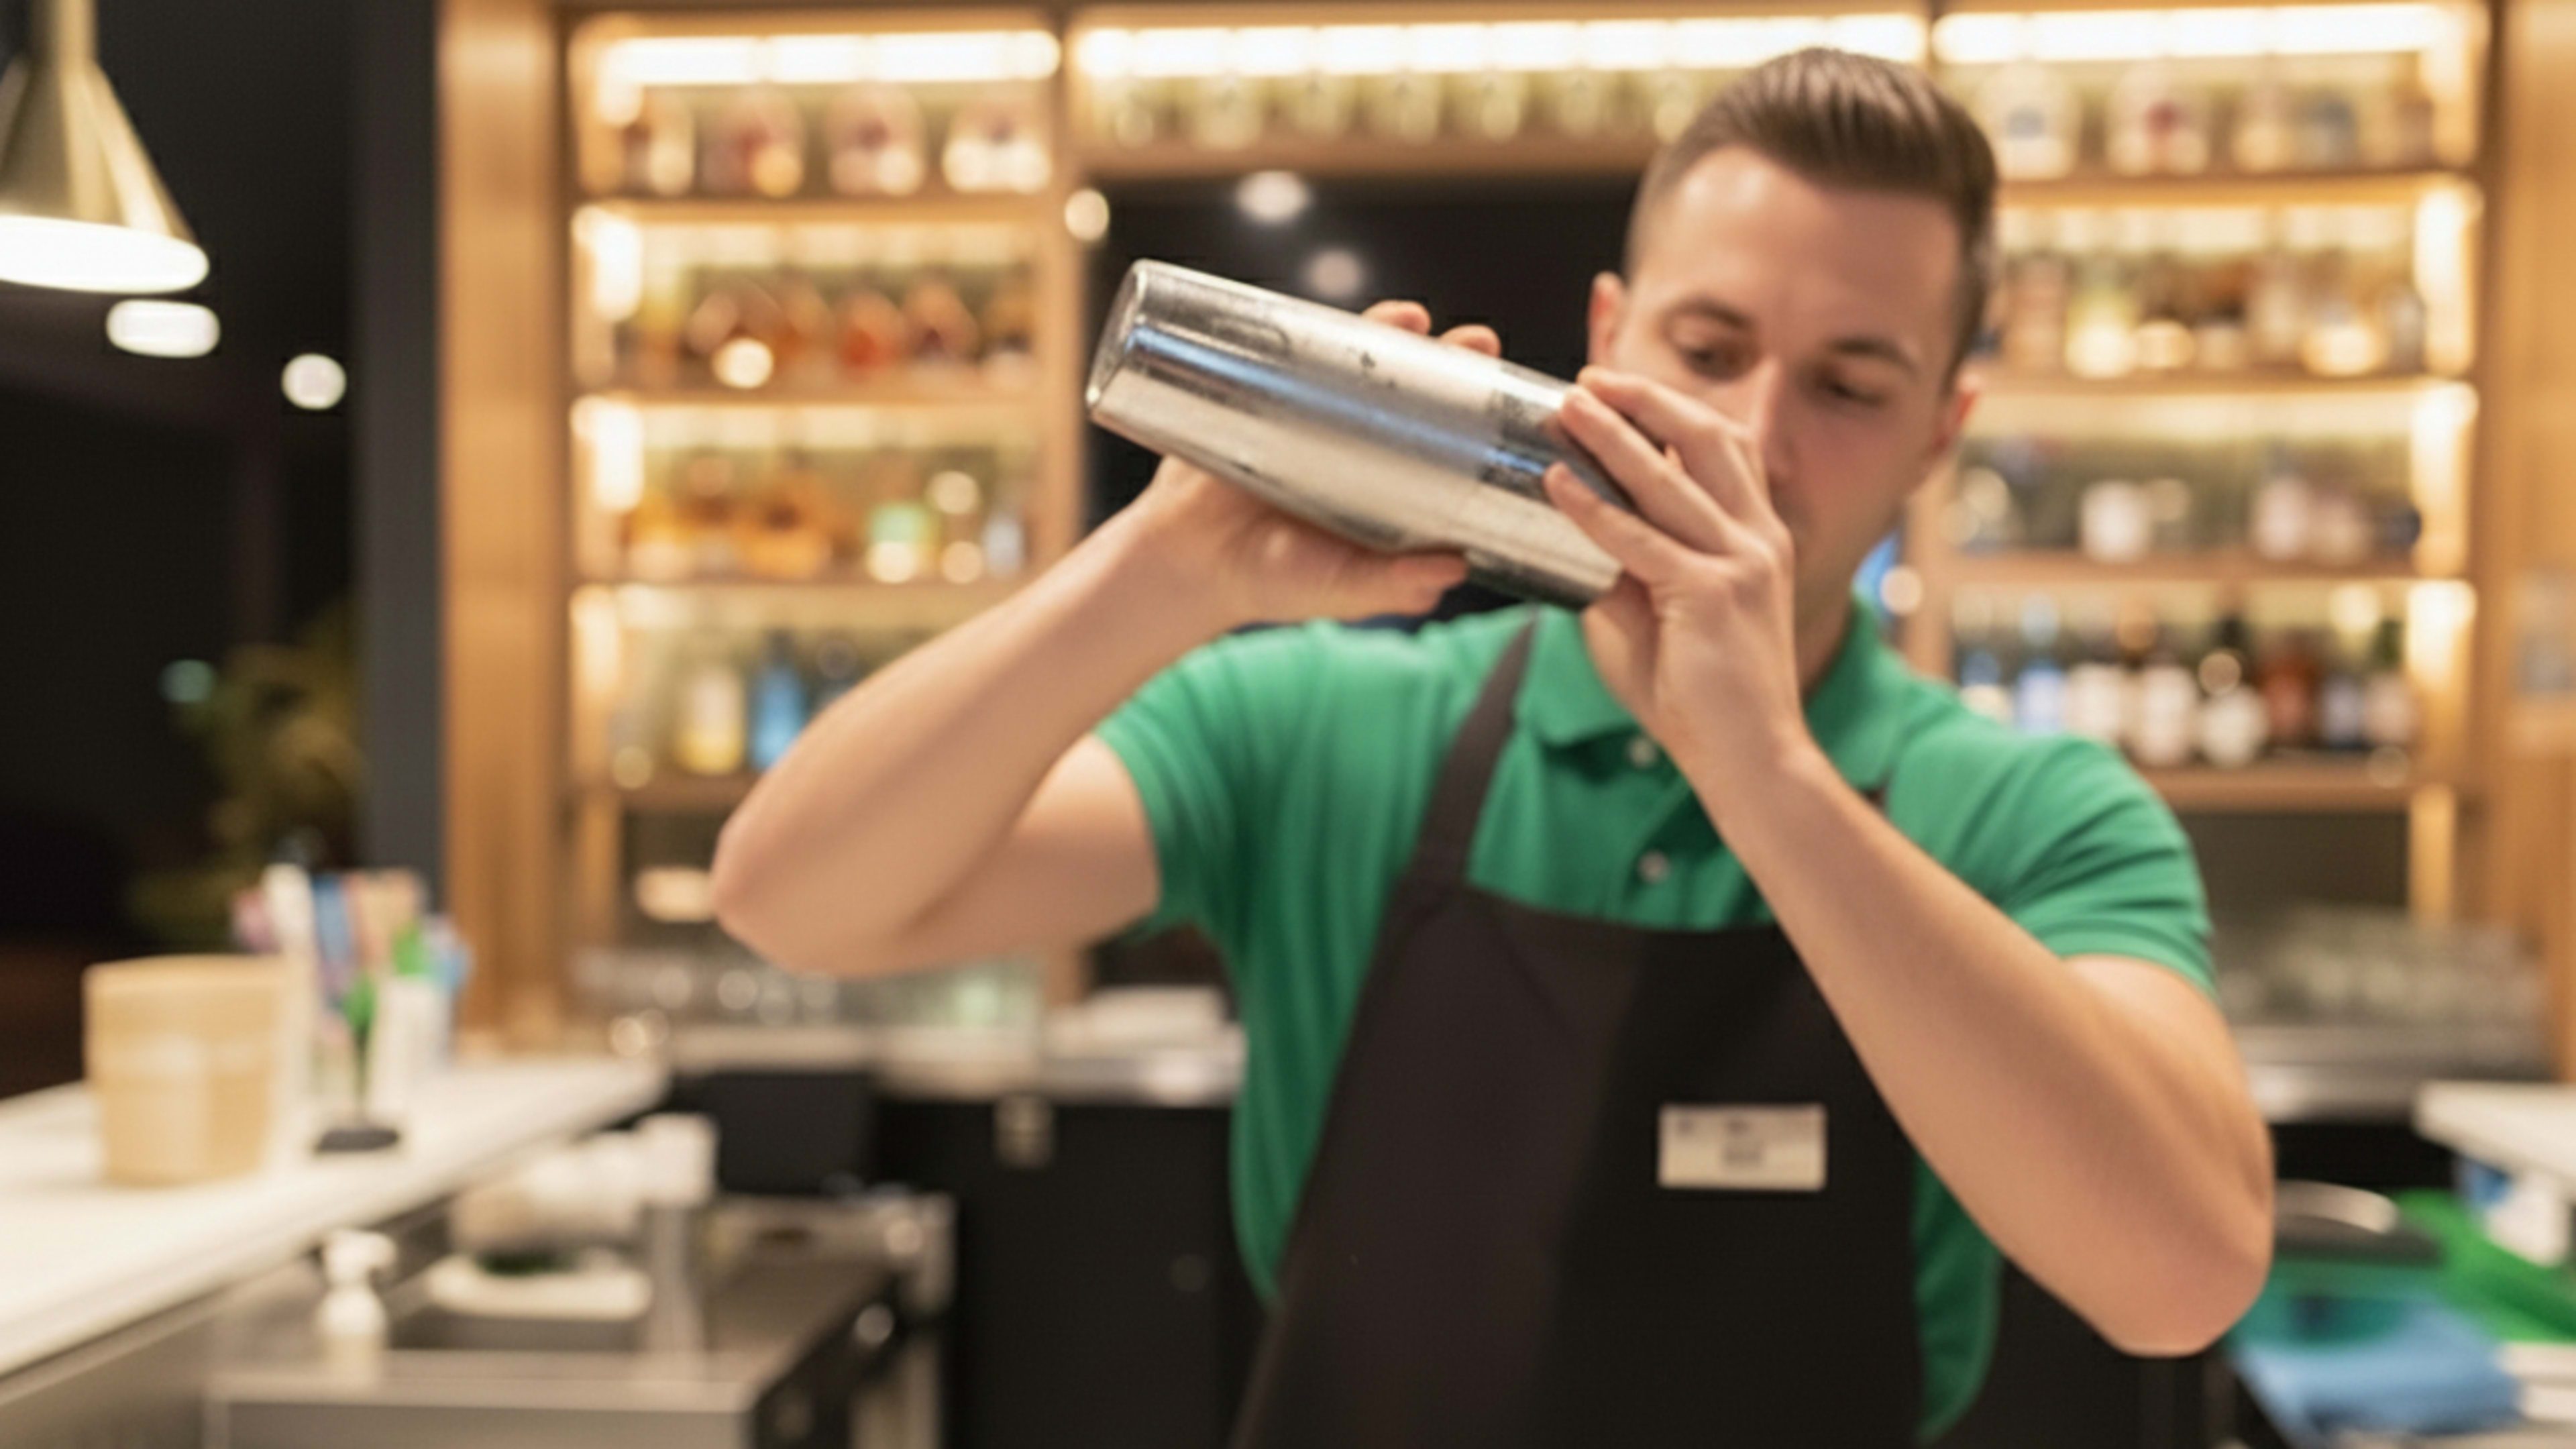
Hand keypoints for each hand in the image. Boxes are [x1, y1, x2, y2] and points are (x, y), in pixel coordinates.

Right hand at [1118, 300, 1482, 629]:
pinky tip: (1344, 319)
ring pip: (1366, 360)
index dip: (1483, 419)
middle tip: (1477, 343)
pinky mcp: (1270, 391)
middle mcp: (1362, 442)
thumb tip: (1456, 568)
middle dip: (1453, 361)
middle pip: (1419, 389)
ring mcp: (1317, 411)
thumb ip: (1394, 584)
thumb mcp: (1342, 588)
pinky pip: (1303, 350)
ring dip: (1398, 333)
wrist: (1185, 561)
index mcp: (1391, 486)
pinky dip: (1323, 327)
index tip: (1514, 404)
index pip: (1451, 442)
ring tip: (1417, 320)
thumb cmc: (1272, 580)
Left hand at [1539, 367, 1816, 814]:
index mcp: (1758, 538)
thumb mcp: (1661, 624)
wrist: (1755, 762)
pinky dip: (1594, 507)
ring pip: (1668, 477)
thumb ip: (1626, 578)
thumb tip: (1572, 547)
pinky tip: (1557, 484)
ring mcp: (1741, 563)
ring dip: (1611, 436)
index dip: (1673, 410)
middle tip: (1588, 379)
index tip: (1619, 389)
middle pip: (1706, 438)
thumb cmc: (1706, 701)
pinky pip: (1640, 540)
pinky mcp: (1711, 596)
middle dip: (1646, 399)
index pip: (1722, 449)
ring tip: (1565, 408)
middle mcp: (1759, 538)